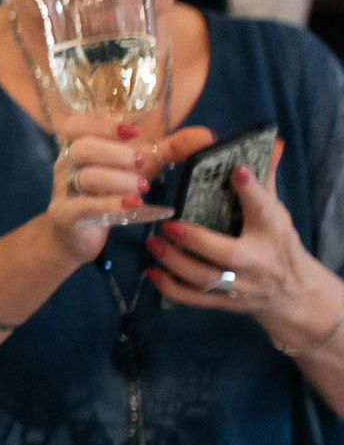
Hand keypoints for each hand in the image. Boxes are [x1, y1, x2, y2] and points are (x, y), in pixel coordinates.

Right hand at [41, 120, 203, 266]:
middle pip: (83, 148)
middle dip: (116, 153)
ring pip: (87, 177)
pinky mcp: (66, 215)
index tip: (133, 132)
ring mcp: (64, 190)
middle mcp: (68, 164)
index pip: (78, 125)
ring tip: (142, 188)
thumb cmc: (107, 193)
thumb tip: (207, 136)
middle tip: (144, 163)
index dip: (104, 125)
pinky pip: (85, 206)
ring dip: (118, 180)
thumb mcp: (139, 168)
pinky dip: (111, 204)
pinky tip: (134, 206)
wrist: (76, 236)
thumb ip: (169, 150)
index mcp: (79, 146)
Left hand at [149, 143, 340, 347]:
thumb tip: (273, 142)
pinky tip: (151, 271)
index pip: (264, 209)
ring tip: (153, 244)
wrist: (292, 293)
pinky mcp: (223, 302)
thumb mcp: (276, 212)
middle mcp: (255, 262)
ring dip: (175, 263)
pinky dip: (170, 288)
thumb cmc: (278, 245)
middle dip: (196, 240)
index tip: (236, 170)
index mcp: (271, 233)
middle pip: (227, 255)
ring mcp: (238, 286)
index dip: (251, 190)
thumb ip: (265, 179)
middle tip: (168, 224)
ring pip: (206, 280)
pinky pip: (194, 299)